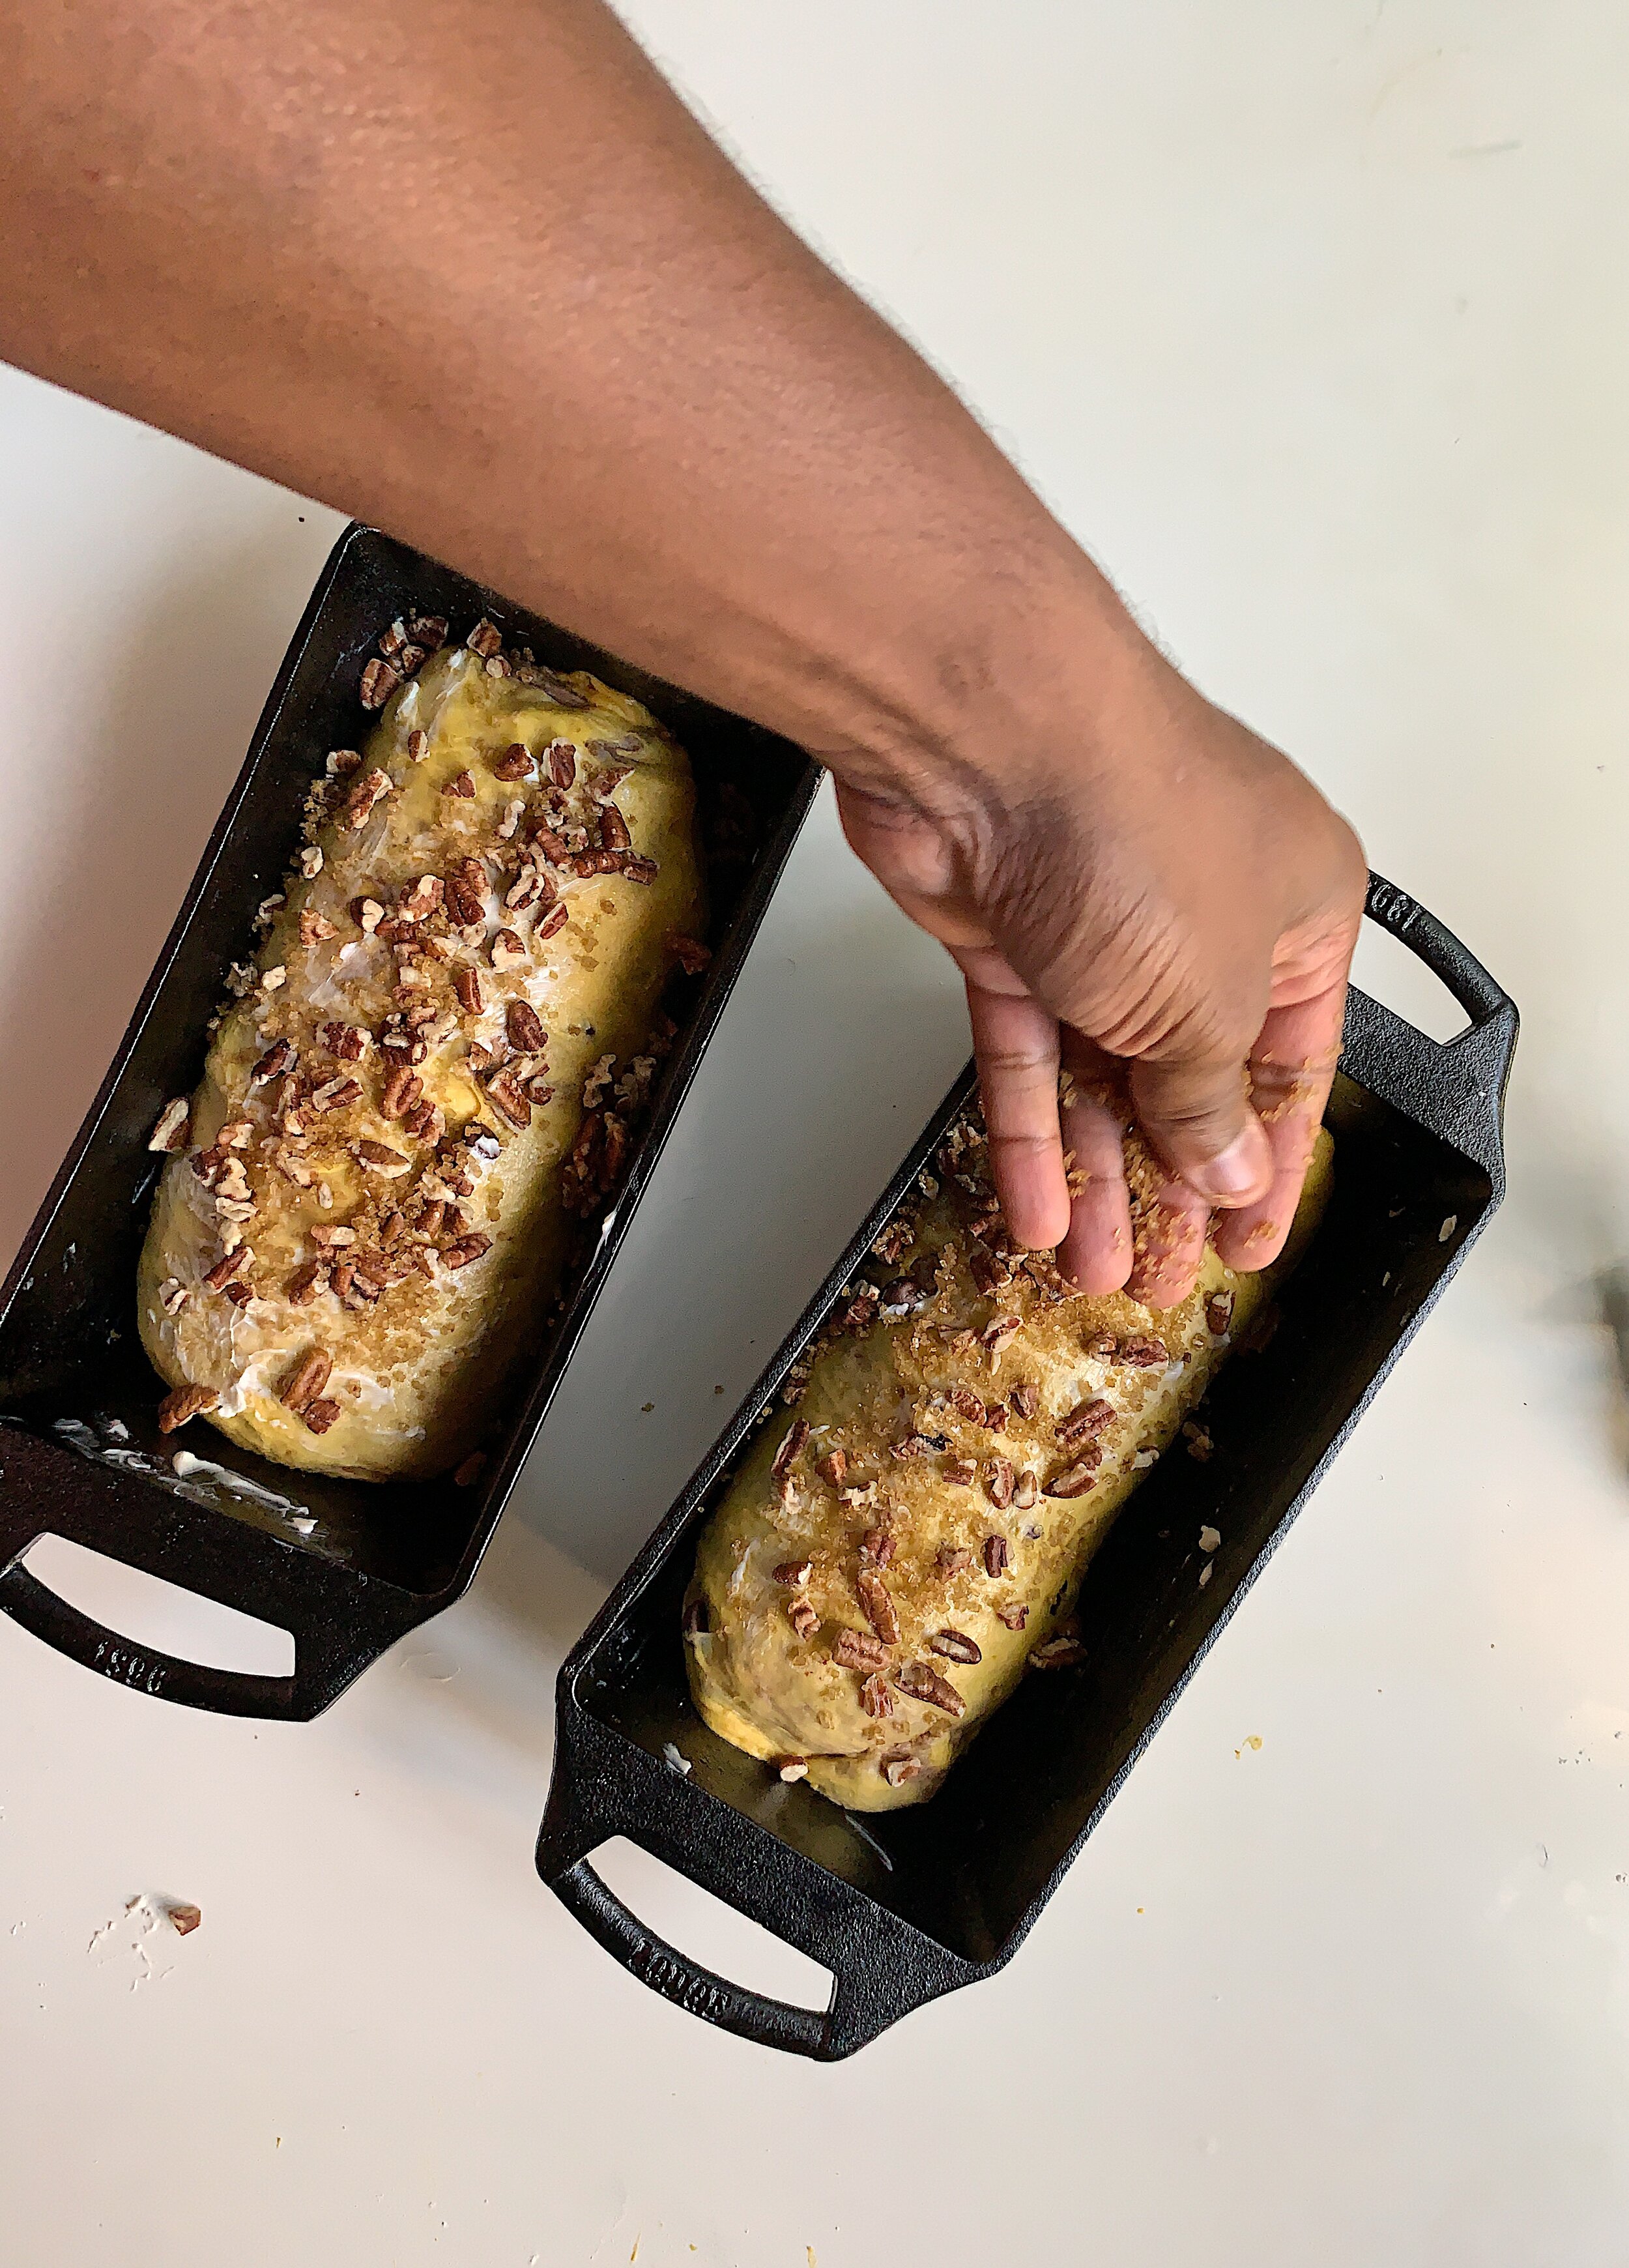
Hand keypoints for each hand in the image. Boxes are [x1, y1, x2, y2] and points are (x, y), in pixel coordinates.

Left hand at [834, 617, 1366, 1307]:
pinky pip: (1026, 1053)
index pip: (1295, 1063)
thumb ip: (1212, 1101)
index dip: (1270, 1164)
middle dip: (1173, 1186)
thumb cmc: (1133, 821)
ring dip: (1096, 1175)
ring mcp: (1099, 920)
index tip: (1249, 1242)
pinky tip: (1034, 1205)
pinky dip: (1028, 1131)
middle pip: (1190, 1078)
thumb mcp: (1206, 1002)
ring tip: (1092, 1268)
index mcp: (1295, 908)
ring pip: (1101, 1075)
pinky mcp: (1008, 931)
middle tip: (1161, 1273)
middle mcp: (1201, 909)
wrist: (987, 738)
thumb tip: (1229, 1168)